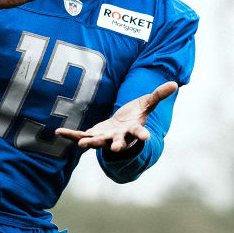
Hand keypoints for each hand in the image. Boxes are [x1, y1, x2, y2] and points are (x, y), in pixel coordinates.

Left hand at [56, 81, 178, 154]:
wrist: (123, 127)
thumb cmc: (136, 115)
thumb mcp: (147, 104)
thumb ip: (158, 95)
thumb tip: (175, 83)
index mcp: (133, 130)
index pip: (140, 133)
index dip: (143, 135)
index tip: (147, 138)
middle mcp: (119, 137)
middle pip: (118, 142)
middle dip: (117, 145)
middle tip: (116, 149)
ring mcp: (105, 138)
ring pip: (97, 142)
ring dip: (90, 143)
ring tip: (82, 144)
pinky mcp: (92, 135)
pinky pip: (79, 136)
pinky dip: (70, 135)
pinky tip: (58, 132)